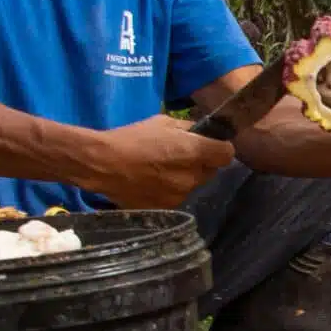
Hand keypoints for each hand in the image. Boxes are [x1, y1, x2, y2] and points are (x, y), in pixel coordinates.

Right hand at [88, 113, 234, 207]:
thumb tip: (201, 132)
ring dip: (184, 179)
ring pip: (193, 186)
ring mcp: (180, 195)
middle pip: (210, 172)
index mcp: (194, 151)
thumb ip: (188, 129)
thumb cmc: (132, 138)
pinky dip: (169, 191)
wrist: (103, 163)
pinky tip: (151, 183)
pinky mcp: (166, 208)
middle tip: (179, 157)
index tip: (210, 147)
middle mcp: (192, 177)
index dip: (220, 149)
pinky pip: (176, 197)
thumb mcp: (162, 122)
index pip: (227, 154)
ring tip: (160, 171)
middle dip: (201, 164)